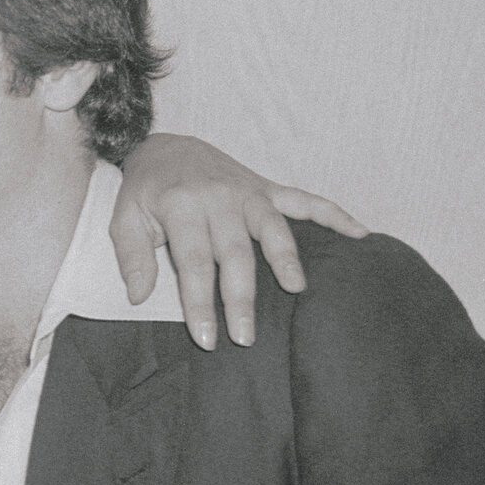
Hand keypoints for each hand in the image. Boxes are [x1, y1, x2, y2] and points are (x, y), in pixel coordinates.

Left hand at [112, 133, 368, 349]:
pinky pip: (306, 201)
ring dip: (286, 259)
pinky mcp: (267, 189)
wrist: (167, 145)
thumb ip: (131, 257)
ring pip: (273, 228)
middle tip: (245, 336)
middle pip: (236, 253)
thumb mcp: (123, 218)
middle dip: (241, 298)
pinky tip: (360, 234)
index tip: (208, 339)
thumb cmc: (145, 190)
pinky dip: (335, 215)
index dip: (200, 303)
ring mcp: (248, 192)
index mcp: (182, 205)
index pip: (193, 262)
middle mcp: (220, 197)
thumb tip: (138, 297)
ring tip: (297, 290)